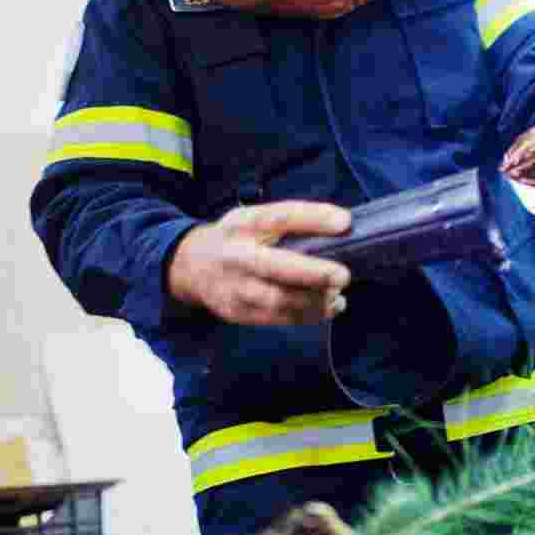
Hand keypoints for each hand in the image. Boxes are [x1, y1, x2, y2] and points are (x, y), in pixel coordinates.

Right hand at [167, 201, 351, 325]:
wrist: (190, 266)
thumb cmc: (236, 238)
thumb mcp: (256, 218)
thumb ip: (292, 220)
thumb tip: (343, 225)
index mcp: (244, 224)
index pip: (280, 217)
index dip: (313, 218)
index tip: (344, 222)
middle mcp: (237, 255)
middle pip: (275, 266)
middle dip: (312, 273)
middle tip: (343, 275)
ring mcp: (235, 288)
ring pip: (278, 300)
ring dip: (314, 301)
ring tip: (338, 295)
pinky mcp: (238, 313)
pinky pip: (278, 318)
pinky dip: (307, 316)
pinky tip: (328, 308)